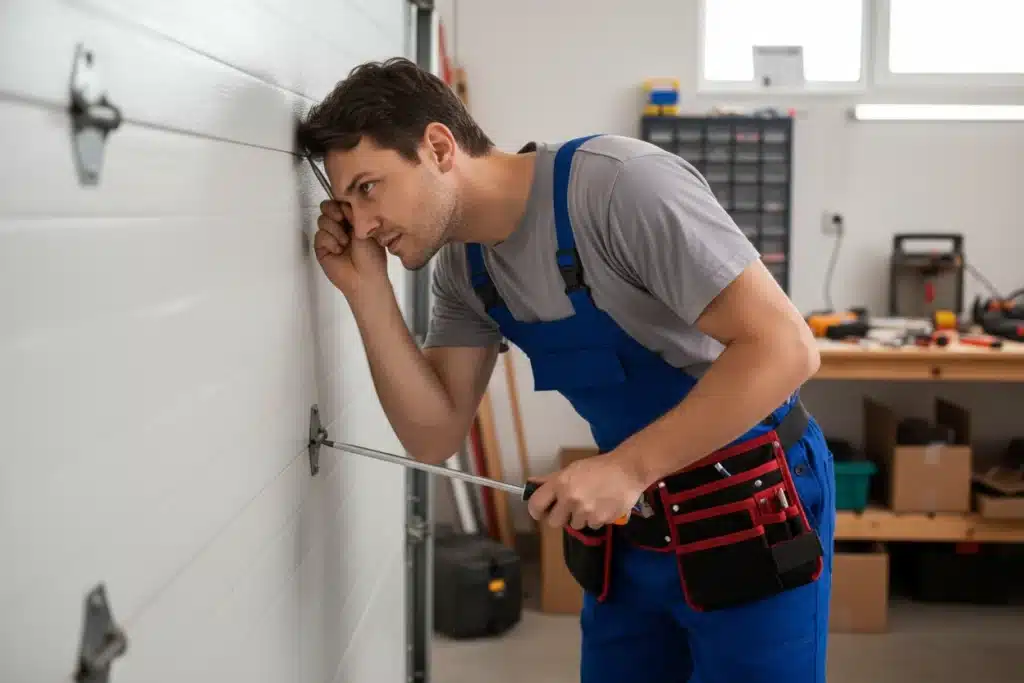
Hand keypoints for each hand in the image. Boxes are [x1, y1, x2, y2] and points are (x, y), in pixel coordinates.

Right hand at [313, 200, 387, 297]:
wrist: (364, 277)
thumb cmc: (371, 258)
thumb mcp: (366, 230)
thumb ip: (354, 213)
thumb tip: (343, 203)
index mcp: (354, 221)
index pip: (340, 203)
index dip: (340, 203)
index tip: (346, 208)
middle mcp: (341, 227)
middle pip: (327, 207)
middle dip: (332, 210)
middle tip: (340, 218)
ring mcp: (331, 237)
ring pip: (322, 220)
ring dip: (334, 229)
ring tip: (345, 242)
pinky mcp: (322, 247)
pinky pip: (319, 235)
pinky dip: (330, 242)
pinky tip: (338, 250)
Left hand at [526, 452, 646, 529]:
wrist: (628, 470)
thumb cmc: (598, 467)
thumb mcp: (572, 469)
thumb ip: (551, 479)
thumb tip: (532, 482)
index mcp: (560, 484)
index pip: (536, 504)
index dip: (536, 511)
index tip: (541, 512)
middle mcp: (570, 499)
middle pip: (554, 522)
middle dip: (561, 516)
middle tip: (570, 507)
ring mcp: (586, 511)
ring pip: (574, 525)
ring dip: (580, 517)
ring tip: (592, 502)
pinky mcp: (601, 520)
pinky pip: (592, 525)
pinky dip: (596, 518)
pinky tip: (603, 505)